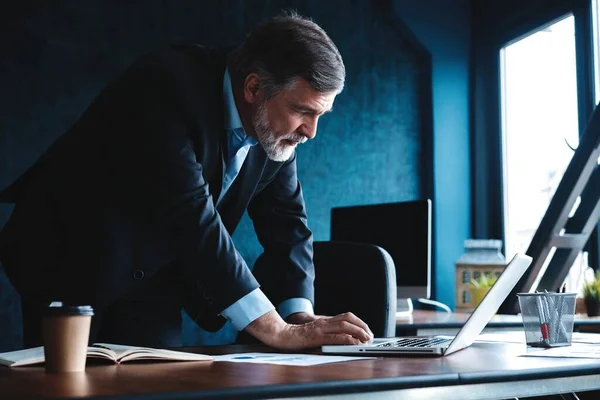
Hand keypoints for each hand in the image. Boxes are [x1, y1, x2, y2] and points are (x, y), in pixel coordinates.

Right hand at [244, 310, 372, 350]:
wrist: (282, 334)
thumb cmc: (297, 335)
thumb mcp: (315, 331)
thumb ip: (326, 332)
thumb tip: (343, 338)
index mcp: (325, 321)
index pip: (347, 316)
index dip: (359, 322)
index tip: (367, 331)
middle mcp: (324, 322)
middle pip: (348, 318)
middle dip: (362, 326)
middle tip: (370, 336)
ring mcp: (320, 328)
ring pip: (344, 325)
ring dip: (358, 331)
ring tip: (366, 339)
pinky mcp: (316, 337)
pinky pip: (334, 336)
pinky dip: (347, 339)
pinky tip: (354, 343)